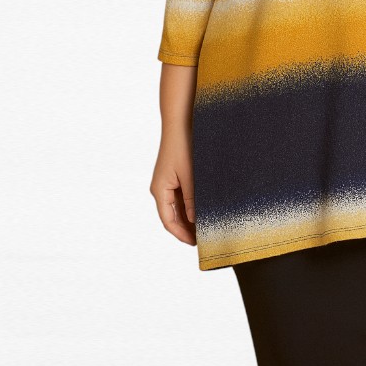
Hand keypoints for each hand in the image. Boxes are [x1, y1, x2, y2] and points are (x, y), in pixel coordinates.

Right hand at [150, 129, 196, 245]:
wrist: (180, 121)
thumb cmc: (184, 145)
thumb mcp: (190, 175)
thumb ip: (191, 199)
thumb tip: (194, 220)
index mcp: (159, 190)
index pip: (168, 221)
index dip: (181, 234)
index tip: (195, 243)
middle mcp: (160, 187)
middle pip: (172, 215)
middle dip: (186, 228)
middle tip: (203, 238)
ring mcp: (167, 181)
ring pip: (178, 206)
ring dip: (189, 216)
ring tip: (206, 225)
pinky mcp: (175, 174)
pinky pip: (181, 195)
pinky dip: (191, 203)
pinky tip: (204, 207)